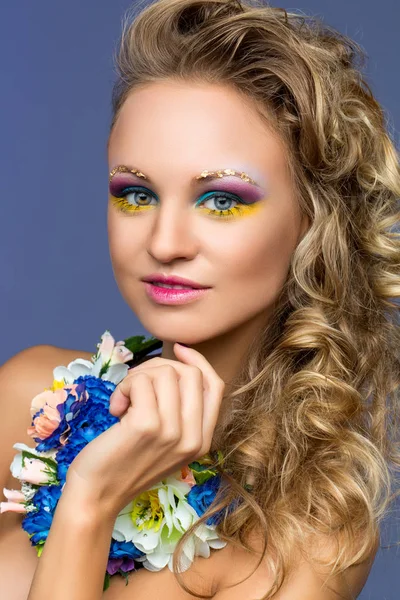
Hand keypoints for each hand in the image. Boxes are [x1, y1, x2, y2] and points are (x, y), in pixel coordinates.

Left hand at [65, 343, 224, 518]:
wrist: (97, 495)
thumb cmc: (125, 462)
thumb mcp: (166, 440)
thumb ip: (180, 410)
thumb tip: (180, 360)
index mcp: (203, 441)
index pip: (215, 385)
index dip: (198, 361)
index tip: (179, 349)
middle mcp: (193, 438)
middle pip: (190, 373)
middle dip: (158, 367)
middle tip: (134, 386)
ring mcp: (172, 433)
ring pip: (165, 372)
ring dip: (137, 378)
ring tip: (123, 401)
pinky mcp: (146, 426)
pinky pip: (141, 382)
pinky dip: (123, 387)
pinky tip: (116, 408)